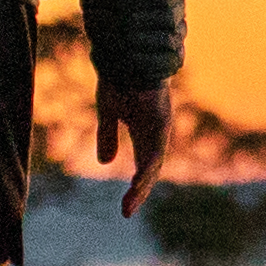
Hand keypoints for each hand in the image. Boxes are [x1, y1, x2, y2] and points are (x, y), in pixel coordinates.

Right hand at [103, 78, 174, 214]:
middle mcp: (156, 133)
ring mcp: (160, 127)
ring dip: (142, 184)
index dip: (137, 187)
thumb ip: (107, 136)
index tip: (125, 209)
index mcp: (145, 133)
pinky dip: (147, 167)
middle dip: (139, 193)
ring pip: (154, 163)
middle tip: (126, 212)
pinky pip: (154, 149)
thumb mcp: (108, 112)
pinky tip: (138, 181)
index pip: (144, 167)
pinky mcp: (159, 120)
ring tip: (130, 204)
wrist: (125, 53)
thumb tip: (104, 162)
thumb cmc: (119, 78)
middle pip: (151, 170)